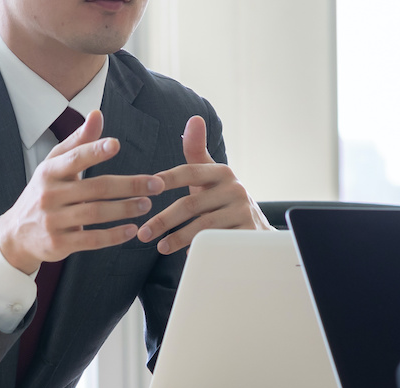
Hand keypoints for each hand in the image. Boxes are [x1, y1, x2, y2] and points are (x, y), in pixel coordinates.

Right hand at [0, 109, 163, 273]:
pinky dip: (114, 236)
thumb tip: (97, 114)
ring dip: (125, 209)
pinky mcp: (59, 244)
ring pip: (96, 213)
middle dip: (129, 185)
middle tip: (156, 184)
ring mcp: (53, 221)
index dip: (94, 151)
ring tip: (147, 205)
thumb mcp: (54, 166)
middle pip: (95, 187)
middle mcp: (49, 195)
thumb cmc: (44, 192)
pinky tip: (132, 230)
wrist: (17, 234)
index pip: (74, 158)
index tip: (116, 144)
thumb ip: (78, 142)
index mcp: (49, 172)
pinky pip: (91, 239)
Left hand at [136, 115, 271, 253]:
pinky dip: (200, 249)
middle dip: (164, 219)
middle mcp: (236, 188)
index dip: (167, 179)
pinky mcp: (249, 234)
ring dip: (177, 237)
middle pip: (192, 203)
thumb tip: (194, 119)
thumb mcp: (210, 176)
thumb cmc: (223, 200)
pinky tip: (187, 255)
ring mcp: (244, 212)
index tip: (146, 189)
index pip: (190, 171)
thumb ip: (196, 152)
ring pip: (203, 225)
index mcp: (222, 172)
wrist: (256, 229)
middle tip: (143, 232)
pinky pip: (218, 242)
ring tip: (160, 247)